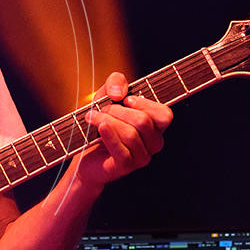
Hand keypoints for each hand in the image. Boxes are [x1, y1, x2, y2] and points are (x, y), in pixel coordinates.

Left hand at [74, 71, 172, 186]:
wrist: (84, 152)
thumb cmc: (100, 123)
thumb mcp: (106, 96)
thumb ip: (116, 82)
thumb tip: (119, 93)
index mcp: (156, 126)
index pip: (165, 115)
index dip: (145, 104)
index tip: (126, 100)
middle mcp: (153, 142)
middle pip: (143, 122)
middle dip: (117, 111)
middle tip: (102, 110)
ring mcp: (142, 156)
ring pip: (130, 134)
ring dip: (107, 121)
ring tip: (92, 117)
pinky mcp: (126, 166)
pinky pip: (121, 150)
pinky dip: (109, 135)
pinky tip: (99, 127)